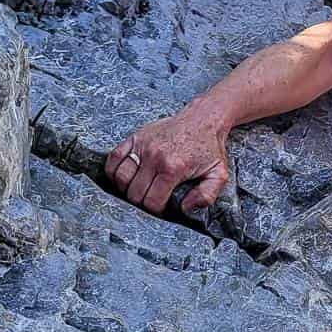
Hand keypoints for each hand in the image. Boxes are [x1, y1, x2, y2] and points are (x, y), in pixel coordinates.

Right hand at [104, 103, 229, 215]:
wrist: (203, 120)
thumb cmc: (209, 148)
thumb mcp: (219, 174)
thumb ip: (207, 195)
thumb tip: (185, 207)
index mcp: (173, 168)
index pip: (152, 201)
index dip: (155, 211)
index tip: (160, 208)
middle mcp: (154, 157)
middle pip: (134, 193)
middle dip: (141, 203)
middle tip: (149, 201)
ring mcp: (142, 146)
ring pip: (120, 177)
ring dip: (125, 189)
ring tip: (136, 191)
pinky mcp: (135, 137)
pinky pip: (114, 158)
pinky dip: (113, 171)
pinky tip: (123, 178)